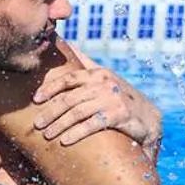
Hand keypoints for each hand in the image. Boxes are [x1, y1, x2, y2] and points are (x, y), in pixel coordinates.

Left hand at [32, 57, 160, 149]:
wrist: (149, 118)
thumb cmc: (120, 96)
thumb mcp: (105, 77)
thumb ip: (85, 63)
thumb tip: (65, 43)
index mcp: (98, 74)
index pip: (68, 78)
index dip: (49, 88)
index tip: (35, 99)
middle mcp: (104, 84)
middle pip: (69, 98)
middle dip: (50, 112)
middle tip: (36, 124)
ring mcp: (112, 99)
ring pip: (77, 113)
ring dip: (59, 125)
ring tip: (47, 135)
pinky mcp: (119, 115)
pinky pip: (91, 125)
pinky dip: (76, 133)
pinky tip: (65, 141)